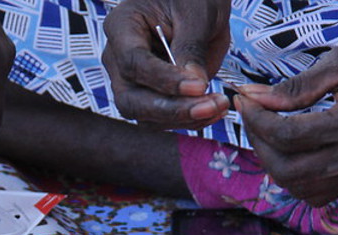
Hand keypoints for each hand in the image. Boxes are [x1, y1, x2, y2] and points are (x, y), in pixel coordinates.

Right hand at [101, 0, 230, 128]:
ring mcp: (131, 83)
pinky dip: (189, 120)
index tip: (199, 85)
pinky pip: (163, 119)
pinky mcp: (150, 98)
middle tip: (209, 106)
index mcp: (121, 28)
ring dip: (184, 118)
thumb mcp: (196, 13)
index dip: (164, 79)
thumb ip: (192, 47)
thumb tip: (195, 86)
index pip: (134, 63)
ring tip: (219, 106)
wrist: (197, 4)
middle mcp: (118, 61)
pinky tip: (215, 111)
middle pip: (131, 100)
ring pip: (146, 117)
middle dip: (171, 109)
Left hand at [236, 28, 337, 205]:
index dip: (256, 120)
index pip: (287, 136)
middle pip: (288, 170)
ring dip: (276, 165)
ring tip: (269, 134)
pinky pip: (320, 193)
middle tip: (253, 118)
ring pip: (300, 189)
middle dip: (259, 145)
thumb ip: (296, 88)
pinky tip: (293, 151)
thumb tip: (255, 99)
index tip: (244, 101)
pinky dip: (297, 178)